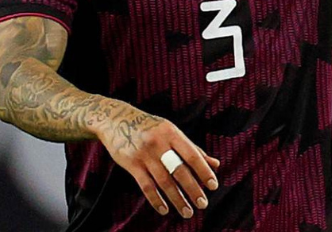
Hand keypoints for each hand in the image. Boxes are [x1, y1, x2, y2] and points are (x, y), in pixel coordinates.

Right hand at [93, 101, 220, 218]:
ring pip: (163, 181)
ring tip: (187, 212)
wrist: (116, 119)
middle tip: (203, 204)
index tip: (213, 185)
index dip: (203, 171)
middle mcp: (159, 143)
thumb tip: (215, 164)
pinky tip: (164, 209)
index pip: (192, 155)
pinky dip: (155, 199)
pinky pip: (146, 185)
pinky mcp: (131, 164)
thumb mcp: (172, 132)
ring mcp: (144, 154)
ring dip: (177, 199)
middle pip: (179, 170)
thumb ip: (193, 149)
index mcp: (172, 133)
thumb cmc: (151, 127)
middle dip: (192, 189)